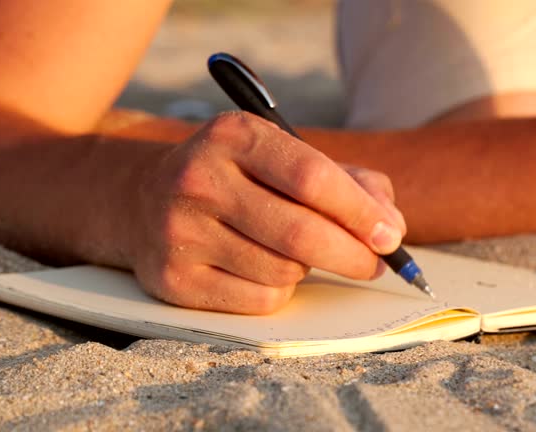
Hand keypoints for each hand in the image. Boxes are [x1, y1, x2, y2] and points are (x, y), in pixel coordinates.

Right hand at [122, 112, 405, 313]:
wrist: (145, 201)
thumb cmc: (238, 179)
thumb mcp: (283, 157)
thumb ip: (346, 181)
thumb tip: (390, 226)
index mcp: (234, 136)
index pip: (312, 177)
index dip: (360, 212)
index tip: (389, 235)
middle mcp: (199, 179)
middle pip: (301, 233)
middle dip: (353, 255)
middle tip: (375, 263)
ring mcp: (180, 231)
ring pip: (283, 271)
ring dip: (308, 270)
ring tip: (295, 252)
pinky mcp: (173, 279)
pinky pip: (259, 301)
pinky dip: (279, 292)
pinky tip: (265, 270)